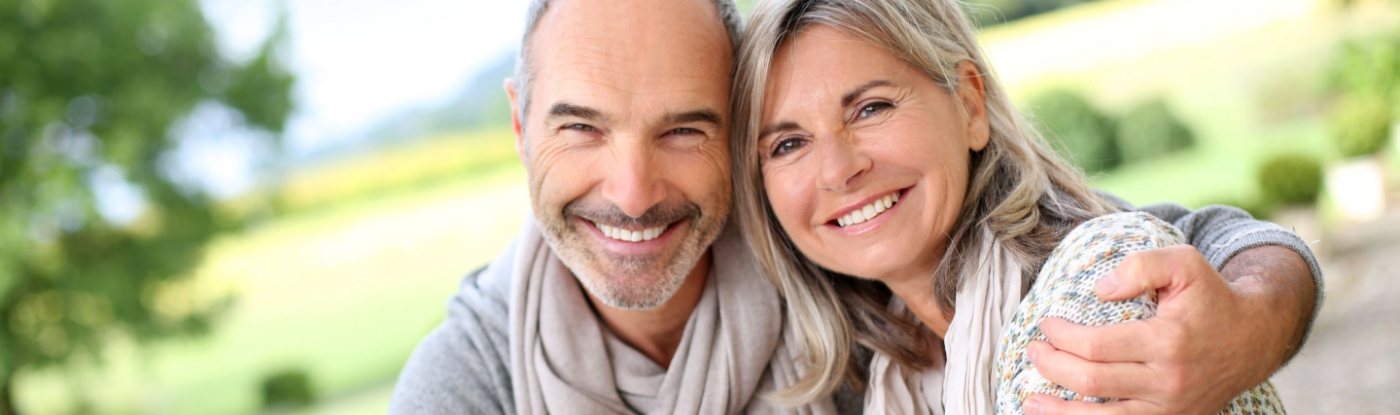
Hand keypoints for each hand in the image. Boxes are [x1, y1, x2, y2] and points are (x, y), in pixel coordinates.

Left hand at [1022, 245, 1295, 414]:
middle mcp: (1167, 381)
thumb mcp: (1184, 263)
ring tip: (1030, 399)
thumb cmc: (1211, 296)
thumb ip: (1140, 266)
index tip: (1046, 324)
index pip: (1095, 346)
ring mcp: (1170, 409)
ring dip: (1060, 411)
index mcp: (1167, 341)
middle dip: (1052, 366)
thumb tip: (1099, 290)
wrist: (1254, 337)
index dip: (1061, 337)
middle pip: (1091, 381)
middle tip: (1034, 350)